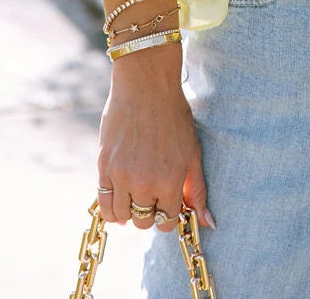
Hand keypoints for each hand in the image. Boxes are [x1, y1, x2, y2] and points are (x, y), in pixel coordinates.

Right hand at [97, 50, 214, 232]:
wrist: (145, 86)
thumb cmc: (174, 116)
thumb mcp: (193, 152)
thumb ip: (198, 189)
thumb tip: (207, 222)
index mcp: (170, 180)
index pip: (167, 222)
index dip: (169, 216)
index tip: (169, 204)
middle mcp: (144, 183)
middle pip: (144, 223)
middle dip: (150, 213)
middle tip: (153, 193)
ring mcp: (121, 176)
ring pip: (122, 218)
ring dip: (130, 211)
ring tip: (137, 193)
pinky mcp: (103, 167)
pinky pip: (103, 205)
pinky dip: (112, 208)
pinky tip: (120, 196)